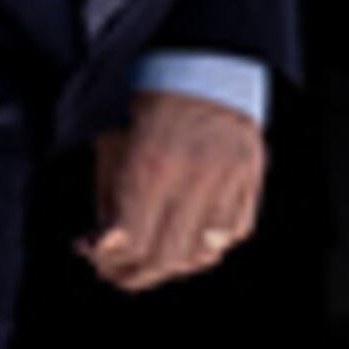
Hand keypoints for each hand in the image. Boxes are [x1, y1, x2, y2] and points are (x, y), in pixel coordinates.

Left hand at [84, 88, 264, 293]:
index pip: (132, 243)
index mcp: (150, 166)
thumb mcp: (112, 148)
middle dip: (136, 275)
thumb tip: (99, 250)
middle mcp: (192, 178)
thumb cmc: (147, 110)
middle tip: (120, 275)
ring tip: (151, 260)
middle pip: (166, 257)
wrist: (201, 72)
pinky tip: (186, 238)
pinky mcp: (249, 181)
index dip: (111, 262)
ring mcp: (226, 181)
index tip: (98, 262)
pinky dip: (207, 246)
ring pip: (201, 254)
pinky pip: (231, 235)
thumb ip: (106, 203)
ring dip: (172, 265)